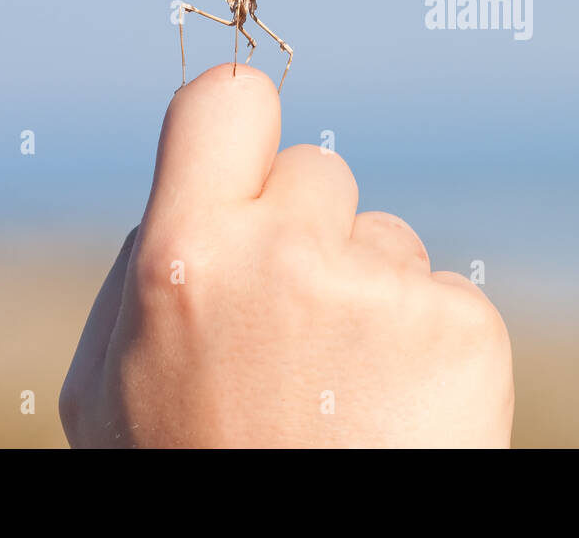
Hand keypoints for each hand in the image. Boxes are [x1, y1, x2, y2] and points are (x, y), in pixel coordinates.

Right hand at [59, 64, 513, 446]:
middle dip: (310, 234)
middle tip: (295, 337)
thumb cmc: (196, 478)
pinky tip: (400, 414)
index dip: (242, 125)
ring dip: (370, 295)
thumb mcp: (114, 390)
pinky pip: (442, 295)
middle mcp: (286, 260)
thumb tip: (182, 200)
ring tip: (344, 395)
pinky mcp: (463, 329)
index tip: (253, 158)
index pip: (228, 102)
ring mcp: (384, 292)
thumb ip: (141, 275)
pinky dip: (427, 345)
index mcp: (184, 262)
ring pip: (387, 239)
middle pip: (320, 174)